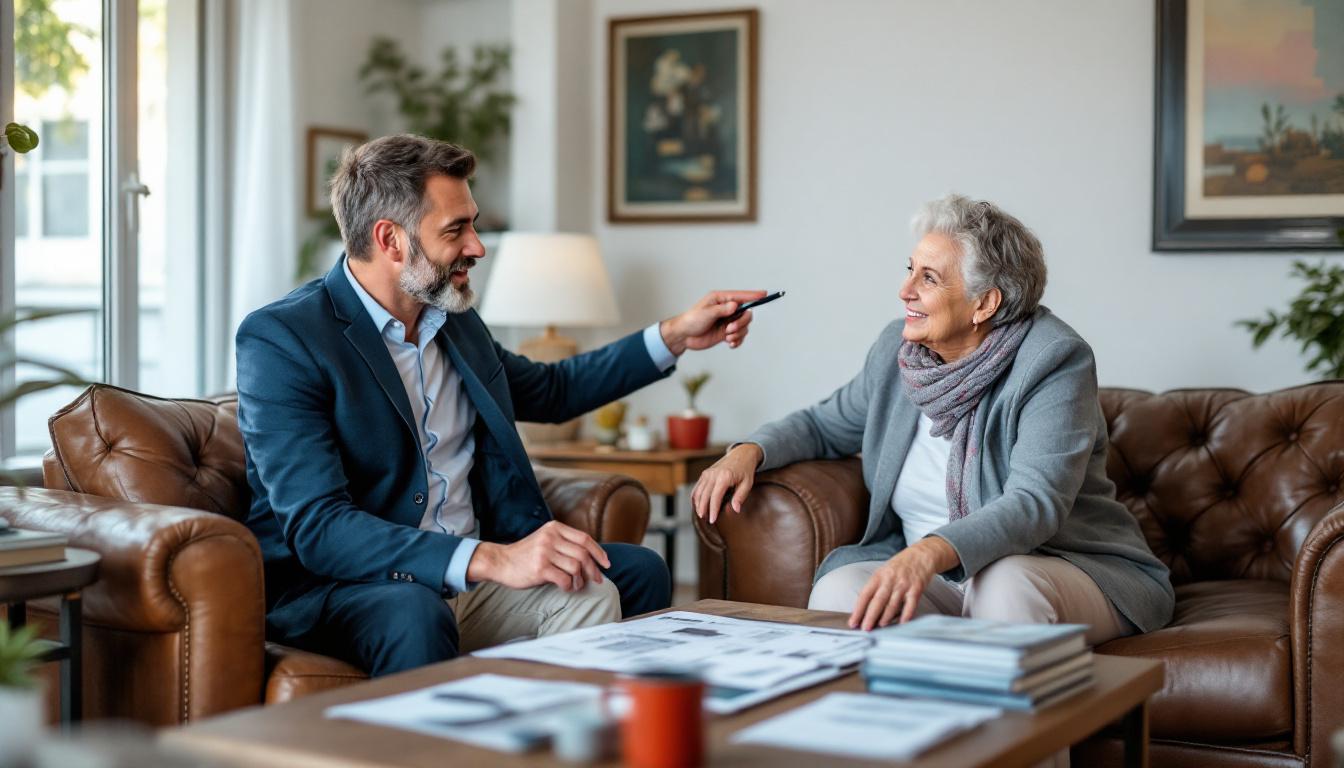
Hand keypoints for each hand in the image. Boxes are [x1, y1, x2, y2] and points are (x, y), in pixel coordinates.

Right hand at [466, 521, 610, 591]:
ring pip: (576, 567)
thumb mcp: (545, 540)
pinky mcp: (539, 568)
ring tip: (576, 585)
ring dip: (579, 580)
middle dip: (593, 569)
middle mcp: (550, 537)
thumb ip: (565, 543)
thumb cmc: (527, 554)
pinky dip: (569, 586)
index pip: (584, 539)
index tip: (606, 564)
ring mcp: (544, 552)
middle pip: (583, 554)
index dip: (599, 552)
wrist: (500, 561)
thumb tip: (592, 557)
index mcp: (554, 528)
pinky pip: (565, 579)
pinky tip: (566, 587)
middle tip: (596, 580)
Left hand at [659, 290, 767, 354]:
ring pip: (744, 326)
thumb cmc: (692, 320)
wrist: (684, 336)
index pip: (741, 296)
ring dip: (738, 333)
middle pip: (746, 313)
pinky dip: (738, 341)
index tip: (764, 294)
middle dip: (741, 322)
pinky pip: (740, 336)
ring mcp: (728, 321)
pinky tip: (730, 344)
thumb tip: (735, 305)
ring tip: (727, 337)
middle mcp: (727, 309)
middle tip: (730, 329)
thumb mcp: (706, 313)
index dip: (753, 295)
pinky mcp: (726, 333)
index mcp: (721, 299)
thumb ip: (722, 309)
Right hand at [692, 443, 763, 523]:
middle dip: (704, 510)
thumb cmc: (745, 470)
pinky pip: (697, 487)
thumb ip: (740, 496)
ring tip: (702, 515)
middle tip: (707, 521)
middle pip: (704, 496)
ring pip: (698, 492)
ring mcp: (707, 473)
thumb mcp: (747, 483)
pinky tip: (698, 505)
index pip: (715, 497)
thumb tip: (735, 509)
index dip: (713, 510)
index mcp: (724, 477)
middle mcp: (713, 474)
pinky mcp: (705, 473)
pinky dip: (696, 497)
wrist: (741, 454)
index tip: (712, 520)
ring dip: (698, 505)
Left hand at [849, 537, 958, 630]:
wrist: (921, 554)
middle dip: (870, 616)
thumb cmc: (900, 565)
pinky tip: (902, 623)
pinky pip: (911, 604)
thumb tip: (865, 608)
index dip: (858, 610)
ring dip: (886, 617)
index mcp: (878, 576)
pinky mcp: (917, 588)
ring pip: (893, 603)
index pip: (865, 595)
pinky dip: (907, 615)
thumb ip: (875, 587)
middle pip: (878, 600)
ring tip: (880, 626)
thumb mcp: (883, 572)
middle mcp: (890, 580)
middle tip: (865, 628)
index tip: (853, 622)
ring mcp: (903, 585)